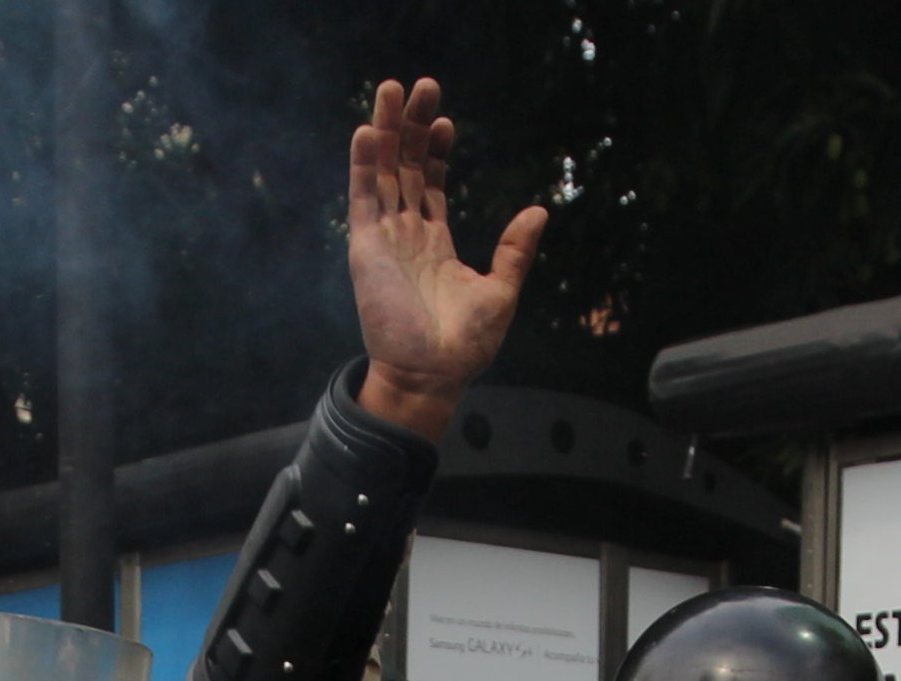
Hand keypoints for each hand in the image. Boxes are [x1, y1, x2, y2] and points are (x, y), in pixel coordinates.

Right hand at [347, 76, 544, 436]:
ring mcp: (384, 238)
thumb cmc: (465, 345)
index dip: (435, 150)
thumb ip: (515, 250)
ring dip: (384, 131)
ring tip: (391, 88)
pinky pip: (361, 198)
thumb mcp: (501, 291)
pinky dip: (361, 165)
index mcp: (434, 242)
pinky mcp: (366, 248)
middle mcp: (406, 234)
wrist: (431, 375)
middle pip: (404, 167)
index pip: (430, 184)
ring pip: (381, 172)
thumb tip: (539, 210)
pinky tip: (365, 132)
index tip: (446, 122)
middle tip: (421, 86)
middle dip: (411, 126)